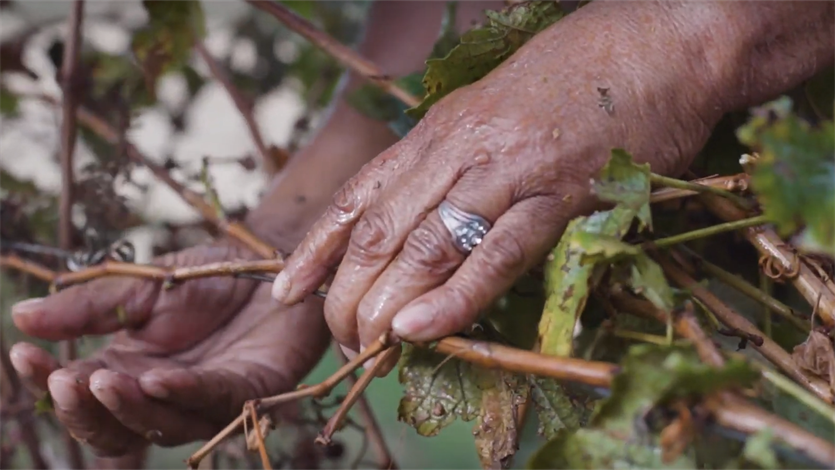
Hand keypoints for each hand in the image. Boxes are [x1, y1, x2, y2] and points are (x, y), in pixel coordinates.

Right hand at [9, 240, 328, 455]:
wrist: (271, 260)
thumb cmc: (208, 278)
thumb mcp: (141, 286)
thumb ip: (90, 307)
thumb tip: (21, 316)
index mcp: (128, 370)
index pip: (79, 392)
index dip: (48, 380)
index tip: (23, 354)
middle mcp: (162, 393)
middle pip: (113, 427)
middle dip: (84, 409)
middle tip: (64, 380)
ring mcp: (205, 398)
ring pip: (159, 425)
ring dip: (128, 407)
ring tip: (102, 380)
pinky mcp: (248, 391)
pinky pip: (212, 400)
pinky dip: (183, 392)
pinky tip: (158, 378)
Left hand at [271, 0, 725, 364]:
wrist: (664, 42)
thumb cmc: (583, 76)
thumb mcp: (497, 109)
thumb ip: (460, 159)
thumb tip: (434, 213)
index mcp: (442, 128)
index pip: (360, 194)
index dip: (318, 246)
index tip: (287, 290)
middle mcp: (461, 147)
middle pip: (380, 230)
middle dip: (347, 294)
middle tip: (342, 342)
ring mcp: (509, 169)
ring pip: (425, 245)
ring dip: (386, 305)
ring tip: (368, 351)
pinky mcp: (563, 193)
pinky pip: (499, 254)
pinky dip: (455, 297)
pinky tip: (422, 331)